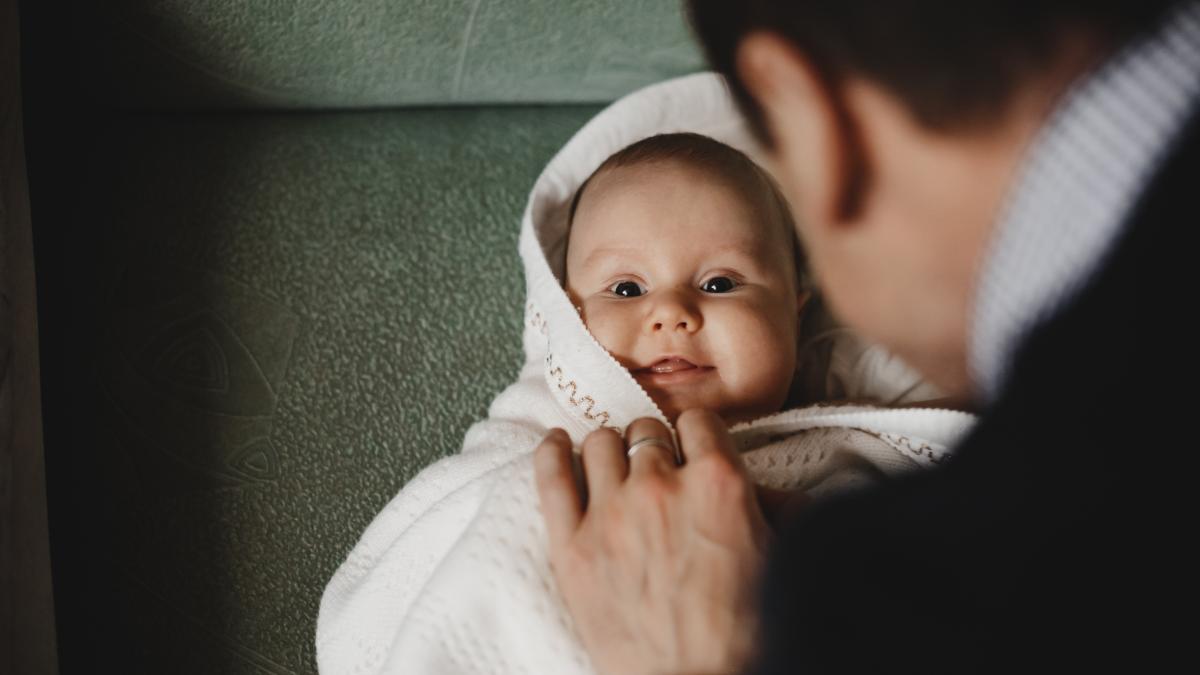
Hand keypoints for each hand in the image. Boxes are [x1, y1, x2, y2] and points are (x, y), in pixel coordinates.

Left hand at [533, 409, 773, 674]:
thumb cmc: (744, 632)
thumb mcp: (778, 558)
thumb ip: (776, 510)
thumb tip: (776, 493)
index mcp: (718, 482)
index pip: (698, 422)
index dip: (696, 436)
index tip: (692, 449)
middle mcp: (661, 486)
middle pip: (645, 431)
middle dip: (653, 447)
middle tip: (656, 471)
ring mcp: (610, 514)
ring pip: (599, 444)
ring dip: (610, 452)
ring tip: (613, 468)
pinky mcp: (571, 546)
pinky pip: (550, 476)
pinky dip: (551, 453)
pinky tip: (556, 445)